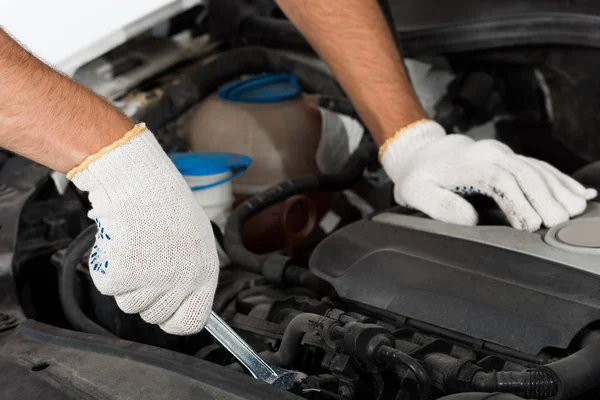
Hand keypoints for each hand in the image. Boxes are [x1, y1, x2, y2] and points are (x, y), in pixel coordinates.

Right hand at [70, 124, 218, 334]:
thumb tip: (184, 304)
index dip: (174, 320)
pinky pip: (107, 287)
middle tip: (144, 263)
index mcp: (204, 273)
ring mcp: (154, 279)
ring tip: (134, 248)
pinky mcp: (125, 274)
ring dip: (125, 282)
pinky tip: (118, 244)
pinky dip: (105, 268)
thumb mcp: (196, 242)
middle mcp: (183, 280)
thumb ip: (192, 274)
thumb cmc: (167, 206)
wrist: (140, 183)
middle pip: (154, 316)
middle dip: (144, 295)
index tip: (165, 313)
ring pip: (129, 304)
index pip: (192, 321)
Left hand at [380, 120, 596, 230]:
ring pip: (538, 169)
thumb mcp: (415, 192)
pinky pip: (541, 167)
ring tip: (576, 211)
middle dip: (546, 198)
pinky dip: (561, 181)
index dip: (519, 202)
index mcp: (470, 162)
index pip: (501, 180)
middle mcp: (491, 153)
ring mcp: (503, 153)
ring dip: (559, 190)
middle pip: (526, 173)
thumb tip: (471, 220)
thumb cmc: (418, 176)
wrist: (420, 151)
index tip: (530, 226)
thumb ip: (440, 205)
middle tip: (559, 223)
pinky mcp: (510, 158)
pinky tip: (579, 194)